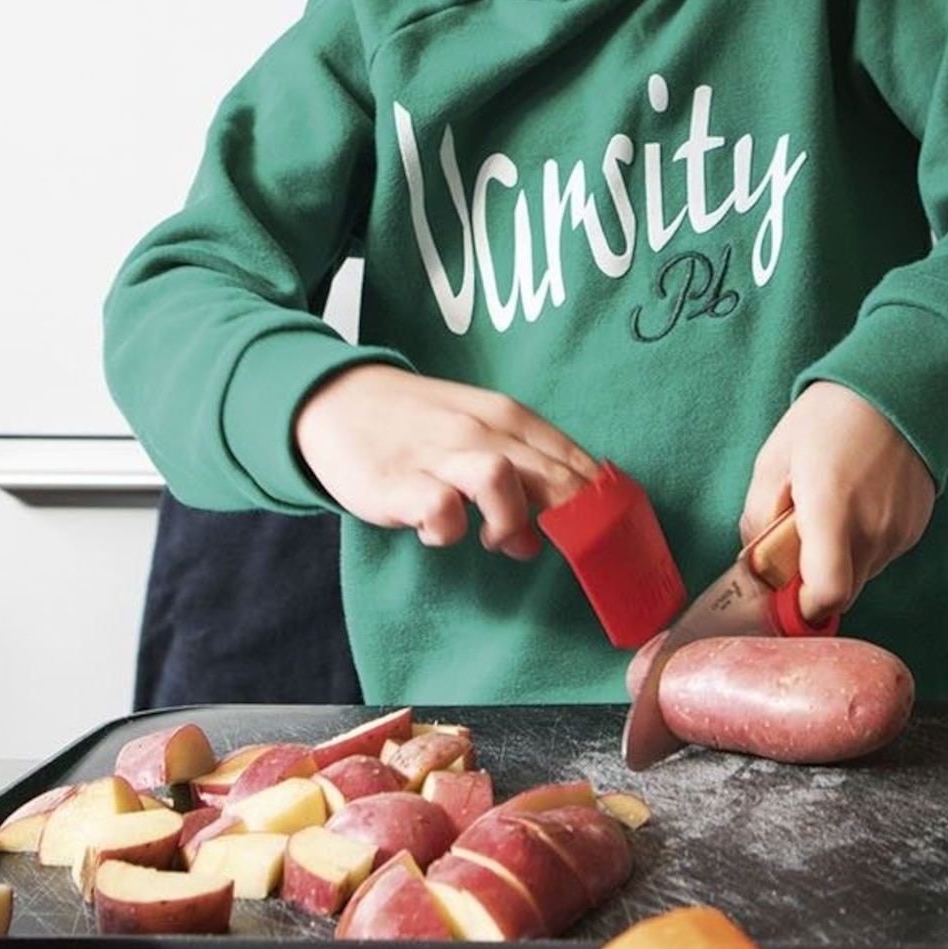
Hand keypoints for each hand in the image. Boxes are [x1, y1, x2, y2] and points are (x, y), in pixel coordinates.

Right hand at [294, 363, 597, 557]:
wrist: (337, 399)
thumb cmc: (419, 424)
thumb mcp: (479, 426)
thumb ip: (524, 466)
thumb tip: (564, 519)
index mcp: (508, 416)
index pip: (573, 458)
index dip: (599, 502)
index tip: (611, 534)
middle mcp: (479, 430)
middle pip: (550, 474)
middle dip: (569, 520)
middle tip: (561, 549)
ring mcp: (437, 454)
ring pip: (501, 479)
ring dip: (510, 521)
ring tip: (497, 539)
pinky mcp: (397, 482)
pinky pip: (440, 512)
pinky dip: (448, 532)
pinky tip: (439, 531)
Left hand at [744, 381, 935, 619]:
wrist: (900, 388)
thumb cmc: (837, 415)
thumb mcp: (775, 458)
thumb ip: (758, 516)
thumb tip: (757, 557)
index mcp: (832, 511)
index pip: (826, 595)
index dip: (801, 608)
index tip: (783, 595)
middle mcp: (872, 529)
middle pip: (840, 592)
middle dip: (814, 580)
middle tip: (798, 540)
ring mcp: (899, 531)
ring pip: (860, 574)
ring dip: (839, 558)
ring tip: (831, 508)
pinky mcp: (915, 527)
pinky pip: (881, 554)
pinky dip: (862, 542)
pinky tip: (857, 502)